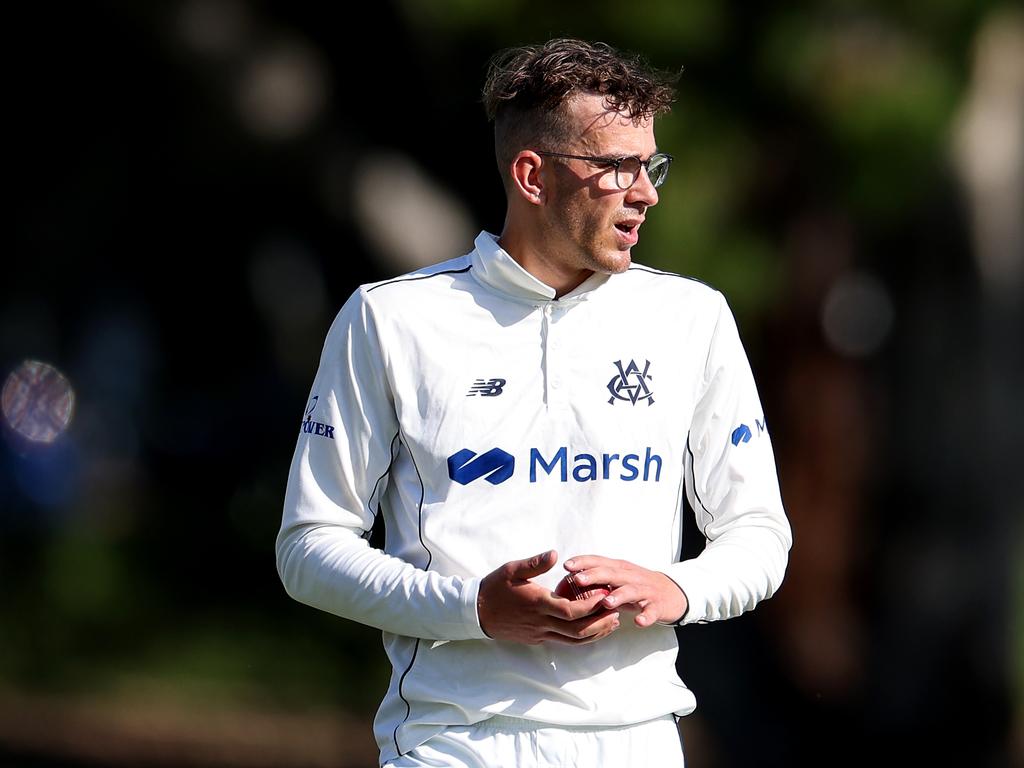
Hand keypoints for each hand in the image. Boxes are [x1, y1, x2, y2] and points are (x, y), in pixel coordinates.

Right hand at [477, 550, 620, 644]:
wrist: (476, 612)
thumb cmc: (495, 587)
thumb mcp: (512, 569)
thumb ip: (535, 563)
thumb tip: (556, 554)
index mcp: (537, 604)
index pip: (571, 611)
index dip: (591, 607)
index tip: (606, 597)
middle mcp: (541, 622)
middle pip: (577, 630)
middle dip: (600, 624)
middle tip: (617, 613)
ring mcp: (539, 634)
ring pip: (573, 641)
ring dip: (594, 634)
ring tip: (611, 624)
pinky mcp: (537, 639)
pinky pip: (564, 641)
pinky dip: (581, 638)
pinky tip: (591, 629)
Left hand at [563, 555, 687, 627]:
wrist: (673, 593)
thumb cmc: (638, 586)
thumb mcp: (618, 580)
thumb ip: (596, 581)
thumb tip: (568, 584)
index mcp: (620, 569)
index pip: (600, 562)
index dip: (584, 562)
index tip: (566, 565)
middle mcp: (631, 577)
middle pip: (612, 574)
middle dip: (595, 576)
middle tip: (578, 580)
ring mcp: (646, 591)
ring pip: (631, 591)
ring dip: (618, 596)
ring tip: (605, 603)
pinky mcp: (658, 606)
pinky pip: (652, 611)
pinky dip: (646, 616)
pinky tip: (639, 621)